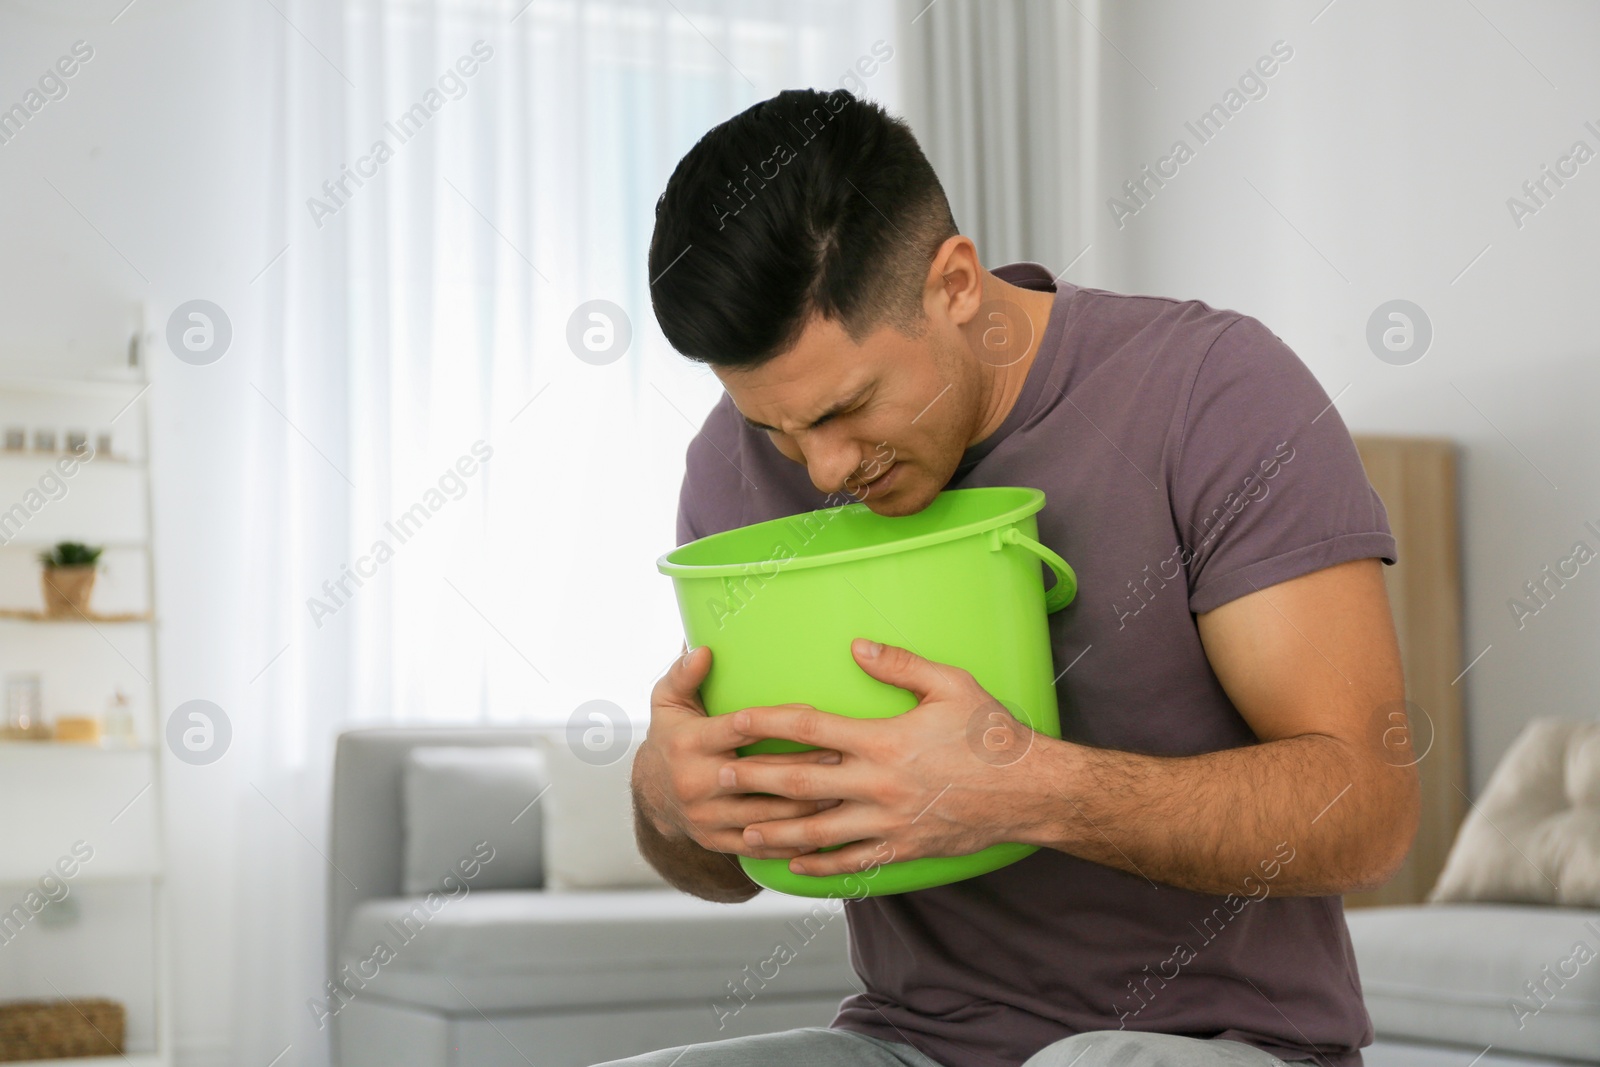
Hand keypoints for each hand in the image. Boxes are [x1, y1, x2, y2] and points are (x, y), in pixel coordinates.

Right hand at [633, 643, 843, 860]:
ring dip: (805, 807)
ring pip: (764, 815)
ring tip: (843, 794)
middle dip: (803, 767)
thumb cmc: (671, 737)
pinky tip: (824, 833)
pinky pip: (760, 844)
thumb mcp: (668, 701)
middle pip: (758, 775)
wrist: (651, 794)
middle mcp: (695, 783)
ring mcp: (706, 817)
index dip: (777, 722)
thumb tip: (704, 650)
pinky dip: (792, 841)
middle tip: (844, 757)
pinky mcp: (716, 841)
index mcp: (689, 744)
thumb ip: (684, 674)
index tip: (813, 716)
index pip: (739, 730)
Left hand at [720, 639, 1042, 876]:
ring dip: (776, 831)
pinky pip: (853, 862)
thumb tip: (856, 647)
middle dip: (754, 780)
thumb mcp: (952, 685)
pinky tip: (795, 864)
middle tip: (717, 777)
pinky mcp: (903, 849)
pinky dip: (820, 865)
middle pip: (800, 783)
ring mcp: (889, 822)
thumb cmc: (992, 734)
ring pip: (818, 831)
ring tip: (743, 831)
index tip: (734, 719)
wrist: (1030, 791)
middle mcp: (879, 785)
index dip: (767, 721)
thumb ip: (900, 665)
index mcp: (883, 741)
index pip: (810, 727)